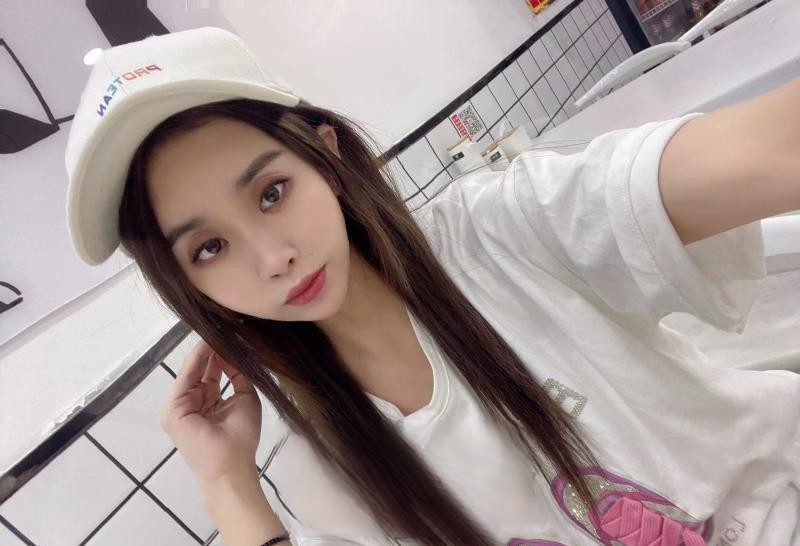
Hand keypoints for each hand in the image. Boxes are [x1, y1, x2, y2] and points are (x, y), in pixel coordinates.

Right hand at [160, 338, 262, 486]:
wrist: (231, 464)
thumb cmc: (241, 437)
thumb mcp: (245, 398)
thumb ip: (238, 376)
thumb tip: (234, 355)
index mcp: (210, 404)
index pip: (212, 374)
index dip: (220, 355)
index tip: (230, 336)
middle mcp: (193, 403)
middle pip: (201, 371)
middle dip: (212, 350)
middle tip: (222, 329)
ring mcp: (180, 407)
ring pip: (192, 372)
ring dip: (204, 352)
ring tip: (216, 332)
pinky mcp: (172, 410)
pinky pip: (185, 379)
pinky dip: (195, 362)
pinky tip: (207, 346)